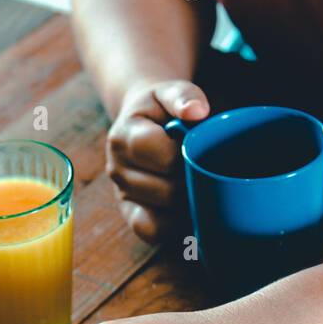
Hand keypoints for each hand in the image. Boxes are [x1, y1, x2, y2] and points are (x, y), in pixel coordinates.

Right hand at [107, 78, 209, 242]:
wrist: (140, 120)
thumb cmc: (161, 108)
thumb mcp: (170, 92)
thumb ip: (183, 96)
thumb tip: (197, 111)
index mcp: (124, 137)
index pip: (164, 157)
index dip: (189, 157)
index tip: (200, 147)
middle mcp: (116, 169)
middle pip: (166, 191)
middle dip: (193, 183)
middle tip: (206, 169)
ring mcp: (122, 194)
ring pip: (162, 215)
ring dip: (186, 204)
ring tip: (196, 184)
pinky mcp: (130, 213)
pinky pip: (151, 231)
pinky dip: (173, 225)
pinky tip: (186, 207)